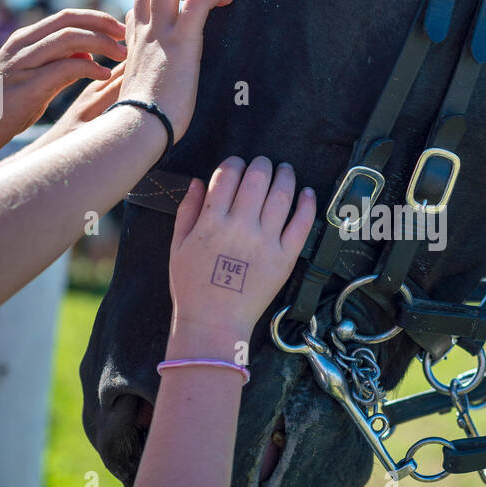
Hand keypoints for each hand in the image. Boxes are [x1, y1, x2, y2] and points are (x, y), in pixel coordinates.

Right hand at [0, 9, 126, 161]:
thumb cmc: (5, 105)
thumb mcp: (33, 76)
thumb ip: (59, 62)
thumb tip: (88, 54)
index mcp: (25, 40)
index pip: (66, 16)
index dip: (96, 18)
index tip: (119, 28)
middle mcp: (24, 46)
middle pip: (70, 21)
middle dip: (103, 26)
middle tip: (127, 39)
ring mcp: (24, 64)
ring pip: (69, 39)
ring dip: (101, 45)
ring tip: (122, 57)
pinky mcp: (29, 86)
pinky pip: (65, 68)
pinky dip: (89, 67)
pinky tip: (103, 75)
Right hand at [118, 0, 231, 142]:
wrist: (140, 127)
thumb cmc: (143, 121)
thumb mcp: (139, 93)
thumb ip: (147, 82)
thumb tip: (156, 93)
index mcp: (134, 45)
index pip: (137, 9)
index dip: (156, 4)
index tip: (177, 11)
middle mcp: (144, 33)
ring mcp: (160, 33)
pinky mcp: (182, 41)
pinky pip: (198, 0)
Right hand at [166, 156, 315, 361]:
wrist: (214, 323)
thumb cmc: (192, 287)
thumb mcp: (178, 246)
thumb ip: (187, 210)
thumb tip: (196, 181)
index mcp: (211, 222)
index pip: (227, 176)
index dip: (234, 163)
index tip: (237, 164)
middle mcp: (240, 228)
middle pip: (257, 179)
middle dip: (261, 164)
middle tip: (264, 163)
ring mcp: (265, 242)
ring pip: (282, 195)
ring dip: (285, 176)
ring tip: (285, 170)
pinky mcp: (284, 258)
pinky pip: (301, 224)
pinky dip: (307, 204)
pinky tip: (307, 193)